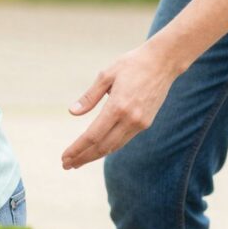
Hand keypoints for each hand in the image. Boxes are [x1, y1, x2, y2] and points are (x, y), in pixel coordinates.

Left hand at [62, 42, 180, 169]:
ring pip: (114, 146)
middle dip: (83, 157)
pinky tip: (97, 149)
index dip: (77, 149)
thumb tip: (72, 113)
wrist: (163, 63)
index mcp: (118, 106)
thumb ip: (89, 97)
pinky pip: (123, 139)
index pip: (93, 135)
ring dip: (95, 156)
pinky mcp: (145, 122)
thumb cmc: (131, 64)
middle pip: (102, 146)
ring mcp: (140, 123)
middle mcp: (130, 119)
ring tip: (78, 161)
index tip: (64, 158)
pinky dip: (109, 147)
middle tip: (66, 165)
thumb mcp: (106, 75)